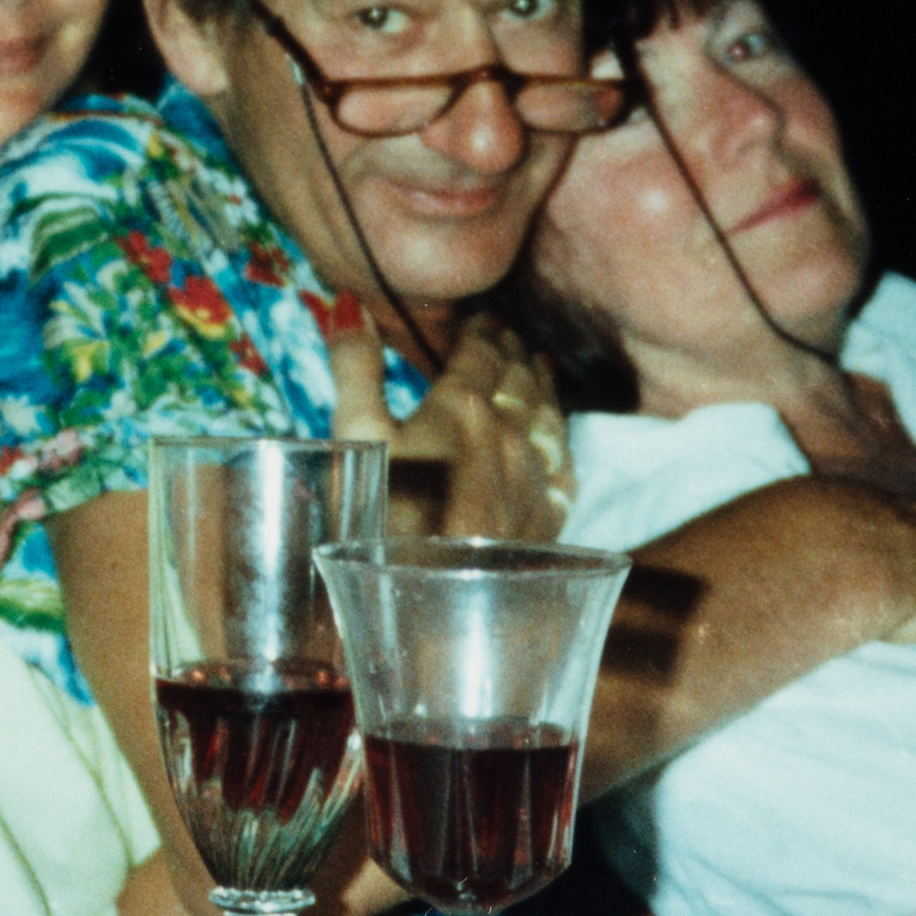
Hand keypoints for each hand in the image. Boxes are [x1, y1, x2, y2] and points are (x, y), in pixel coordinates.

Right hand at [334, 315, 574, 543]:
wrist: (435, 609)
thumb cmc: (383, 521)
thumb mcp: (355, 436)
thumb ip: (356, 368)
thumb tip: (352, 306)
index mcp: (462, 405)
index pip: (480, 352)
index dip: (481, 331)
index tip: (482, 319)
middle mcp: (509, 432)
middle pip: (520, 379)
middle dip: (513, 353)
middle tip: (509, 337)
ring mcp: (534, 476)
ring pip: (549, 416)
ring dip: (542, 386)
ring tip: (539, 367)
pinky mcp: (546, 518)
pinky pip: (563, 464)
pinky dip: (561, 438)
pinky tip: (558, 439)